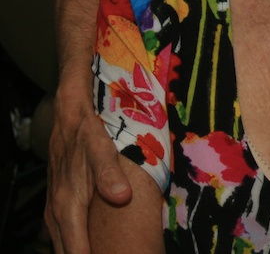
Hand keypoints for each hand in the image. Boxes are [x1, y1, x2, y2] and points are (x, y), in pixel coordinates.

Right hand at [45, 84, 131, 253]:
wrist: (69, 120)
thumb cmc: (86, 136)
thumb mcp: (101, 150)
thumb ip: (109, 174)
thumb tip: (121, 197)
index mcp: (67, 207)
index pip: (77, 251)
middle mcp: (57, 214)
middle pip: (68, 253)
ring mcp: (55, 211)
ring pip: (63, 245)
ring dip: (78, 253)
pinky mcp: (59, 205)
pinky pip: (64, 235)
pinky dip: (75, 245)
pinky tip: (91, 248)